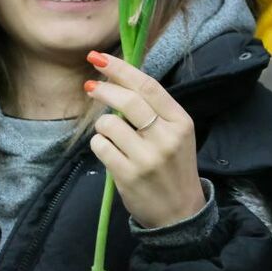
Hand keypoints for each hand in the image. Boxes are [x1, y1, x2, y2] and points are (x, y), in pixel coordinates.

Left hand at [85, 51, 205, 228]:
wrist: (180, 212)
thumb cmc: (174, 166)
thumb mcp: (177, 134)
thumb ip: (155, 110)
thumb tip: (120, 81)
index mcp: (181, 121)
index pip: (149, 86)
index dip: (122, 69)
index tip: (99, 58)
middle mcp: (166, 136)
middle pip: (128, 101)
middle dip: (104, 89)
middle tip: (90, 86)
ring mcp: (147, 157)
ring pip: (109, 124)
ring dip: (103, 126)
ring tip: (112, 136)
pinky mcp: (128, 175)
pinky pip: (100, 147)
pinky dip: (100, 145)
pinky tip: (110, 152)